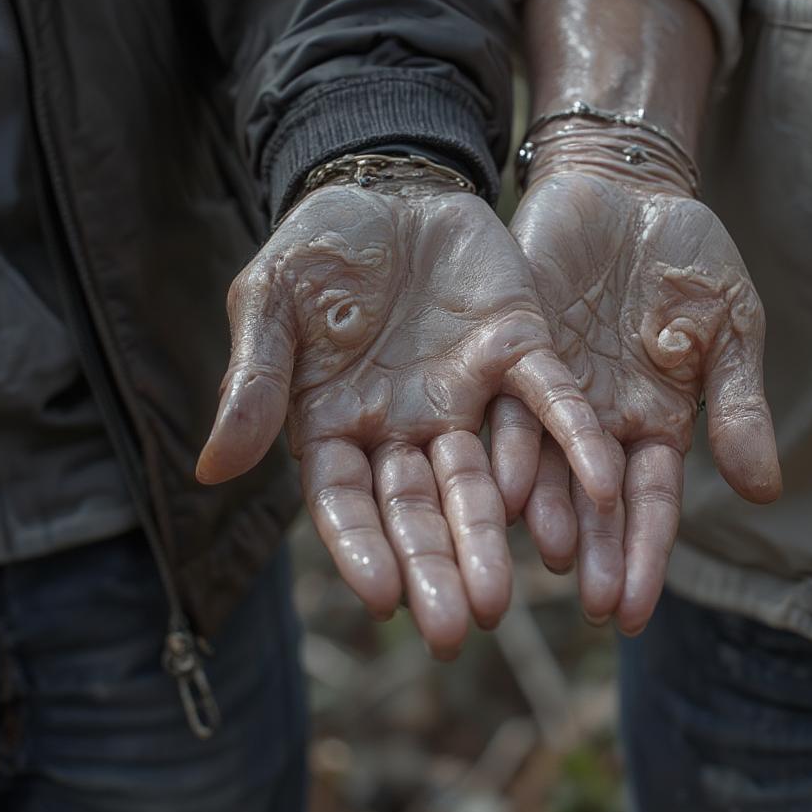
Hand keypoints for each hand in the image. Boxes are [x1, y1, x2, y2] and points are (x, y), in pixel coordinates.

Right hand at [196, 181, 617, 657]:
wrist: (386, 183)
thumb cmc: (318, 248)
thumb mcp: (271, 302)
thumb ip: (255, 381)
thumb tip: (211, 470)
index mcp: (339, 423)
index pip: (348, 501)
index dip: (363, 548)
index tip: (384, 598)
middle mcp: (407, 425)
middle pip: (422, 508)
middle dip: (437, 565)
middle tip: (458, 629)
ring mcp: (467, 393)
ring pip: (486, 475)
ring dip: (497, 530)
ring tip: (508, 595)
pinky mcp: (520, 350)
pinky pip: (552, 403)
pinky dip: (574, 441)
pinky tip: (600, 485)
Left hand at [491, 170, 780, 635]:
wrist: (631, 189)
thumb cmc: (688, 260)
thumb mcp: (730, 326)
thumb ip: (736, 402)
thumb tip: (763, 489)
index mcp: (652, 421)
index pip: (651, 502)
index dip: (648, 555)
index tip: (638, 612)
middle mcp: (596, 419)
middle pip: (597, 500)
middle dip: (601, 552)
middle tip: (598, 607)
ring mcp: (552, 387)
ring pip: (546, 462)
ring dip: (552, 511)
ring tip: (555, 558)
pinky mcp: (514, 348)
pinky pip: (510, 404)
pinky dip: (510, 445)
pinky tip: (503, 485)